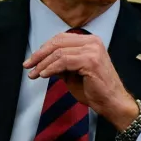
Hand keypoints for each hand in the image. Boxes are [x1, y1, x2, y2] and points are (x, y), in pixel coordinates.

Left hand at [23, 32, 138, 130]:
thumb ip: (60, 64)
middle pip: (58, 42)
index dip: (44, 48)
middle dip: (40, 54)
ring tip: (34, 74)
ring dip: (43, 64)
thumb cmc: (94, 90)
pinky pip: (64, 61)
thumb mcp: (72, 73)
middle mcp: (92, 41)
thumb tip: (42, 62)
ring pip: (59, 52)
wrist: (112, 103)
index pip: (61, 38)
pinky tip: (44, 75)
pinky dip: (51, 68)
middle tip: (28, 65)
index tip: (32, 60)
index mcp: (90, 41)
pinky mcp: (90, 60)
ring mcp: (92, 50)